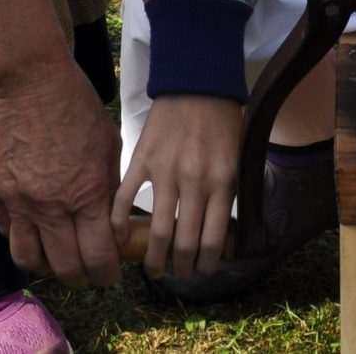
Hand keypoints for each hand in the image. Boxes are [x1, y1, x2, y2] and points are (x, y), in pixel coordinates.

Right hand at [0, 55, 122, 287]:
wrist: (29, 80)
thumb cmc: (76, 106)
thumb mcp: (109, 146)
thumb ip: (111, 191)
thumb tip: (113, 229)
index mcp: (86, 193)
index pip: (97, 256)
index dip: (108, 273)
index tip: (111, 274)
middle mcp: (50, 205)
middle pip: (64, 267)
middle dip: (82, 276)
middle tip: (88, 272)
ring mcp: (18, 201)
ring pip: (28, 259)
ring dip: (47, 266)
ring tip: (58, 258)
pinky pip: (7, 231)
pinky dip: (22, 238)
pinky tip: (35, 230)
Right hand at [114, 94, 243, 280]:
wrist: (197, 81)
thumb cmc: (221, 120)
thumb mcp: (236, 158)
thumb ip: (226, 193)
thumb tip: (218, 232)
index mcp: (222, 181)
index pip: (213, 239)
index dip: (206, 263)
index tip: (202, 270)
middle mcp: (195, 180)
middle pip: (184, 242)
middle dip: (181, 267)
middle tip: (178, 274)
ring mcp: (165, 170)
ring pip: (158, 229)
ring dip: (155, 258)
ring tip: (153, 268)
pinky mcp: (142, 158)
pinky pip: (125, 197)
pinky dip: (119, 222)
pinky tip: (120, 238)